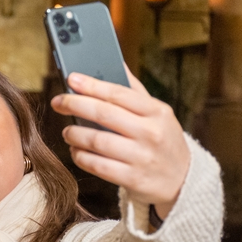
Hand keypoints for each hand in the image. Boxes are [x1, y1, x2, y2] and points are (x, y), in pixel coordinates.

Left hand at [51, 68, 190, 218]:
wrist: (184, 179)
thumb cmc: (162, 140)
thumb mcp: (158, 113)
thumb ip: (135, 91)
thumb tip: (117, 62)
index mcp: (157, 112)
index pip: (118, 93)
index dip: (91, 85)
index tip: (71, 79)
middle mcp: (151, 133)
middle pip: (104, 114)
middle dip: (75, 105)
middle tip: (58, 101)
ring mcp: (142, 157)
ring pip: (97, 141)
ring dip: (75, 134)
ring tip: (67, 131)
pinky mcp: (132, 179)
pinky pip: (97, 165)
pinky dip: (80, 156)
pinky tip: (76, 150)